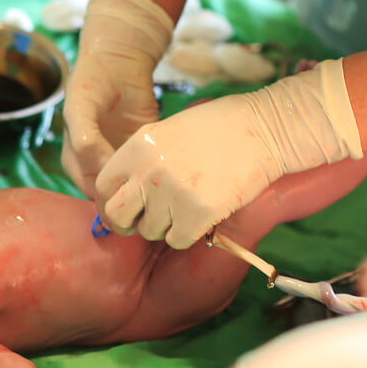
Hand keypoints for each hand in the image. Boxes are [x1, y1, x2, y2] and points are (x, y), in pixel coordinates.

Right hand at [60, 0, 173, 196]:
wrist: (117, 59)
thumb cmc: (91, 82)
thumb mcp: (80, 109)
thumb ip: (84, 141)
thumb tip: (100, 171)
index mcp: (76, 162)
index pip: (93, 193)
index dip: (111, 198)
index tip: (134, 192)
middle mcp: (97, 166)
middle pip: (115, 196)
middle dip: (133, 198)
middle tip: (154, 191)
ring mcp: (120, 159)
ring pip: (134, 186)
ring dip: (148, 188)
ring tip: (165, 182)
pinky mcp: (142, 150)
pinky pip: (150, 169)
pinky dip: (159, 172)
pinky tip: (171, 168)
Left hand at [95, 60, 362, 248]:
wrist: (264, 128)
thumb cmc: (220, 127)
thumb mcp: (167, 131)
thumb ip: (142, 159)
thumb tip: (124, 191)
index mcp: (137, 147)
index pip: (102, 187)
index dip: (112, 201)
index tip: (126, 206)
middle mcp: (148, 172)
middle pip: (116, 216)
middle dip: (128, 223)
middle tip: (145, 221)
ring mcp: (172, 194)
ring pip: (149, 231)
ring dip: (164, 226)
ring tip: (186, 206)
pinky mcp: (198, 213)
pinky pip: (177, 240)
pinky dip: (188, 234)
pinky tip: (202, 215)